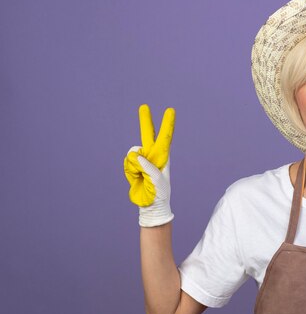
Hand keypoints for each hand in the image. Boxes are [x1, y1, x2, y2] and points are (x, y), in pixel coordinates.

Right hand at [123, 104, 175, 226]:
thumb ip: (147, 166)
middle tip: (144, 106)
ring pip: (132, 153)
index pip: (165, 137)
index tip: (170, 111)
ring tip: (142, 178)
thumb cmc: (159, 193)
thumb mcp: (157, 181)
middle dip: (146, 121)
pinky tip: (135, 178)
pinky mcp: (132, 166)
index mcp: (163, 157)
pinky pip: (127, 162)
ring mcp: (142, 160)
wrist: (150, 206)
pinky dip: (129, 171)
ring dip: (135, 166)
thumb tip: (136, 154)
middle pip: (148, 135)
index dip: (167, 124)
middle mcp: (152, 155)